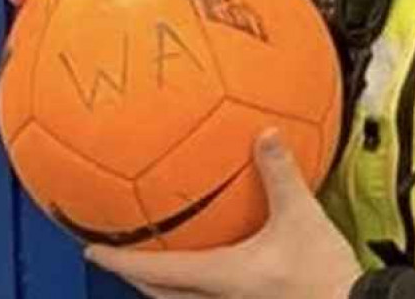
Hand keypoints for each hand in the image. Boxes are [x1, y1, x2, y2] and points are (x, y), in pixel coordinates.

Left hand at [85, 129, 362, 298]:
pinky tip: (213, 264)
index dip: (119, 260)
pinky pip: (209, 298)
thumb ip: (279, 173)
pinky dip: (195, 283)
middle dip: (135, 275)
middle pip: (160, 293)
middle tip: (116, 254)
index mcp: (220, 277)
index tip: (91, 249)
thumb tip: (264, 133)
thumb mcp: (301, 217)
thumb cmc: (323, 276)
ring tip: (153, 260)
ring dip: (164, 282)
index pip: (155, 271)